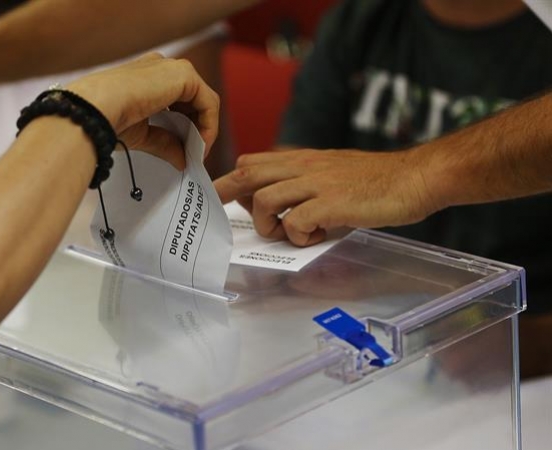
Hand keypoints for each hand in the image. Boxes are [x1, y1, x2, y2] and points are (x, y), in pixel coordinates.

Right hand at [65, 53, 219, 152]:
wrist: (95, 108)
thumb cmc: (106, 119)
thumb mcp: (141, 134)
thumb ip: (164, 142)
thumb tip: (182, 160)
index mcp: (147, 76)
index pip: (177, 100)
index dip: (185, 126)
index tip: (184, 151)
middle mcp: (162, 67)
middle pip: (193, 100)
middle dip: (197, 128)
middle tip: (194, 155)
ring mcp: (174, 68)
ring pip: (203, 100)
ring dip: (205, 129)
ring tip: (197, 154)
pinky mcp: (185, 74)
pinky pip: (209, 102)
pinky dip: (209, 125)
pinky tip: (200, 145)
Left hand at [214, 148, 441, 245]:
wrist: (417, 177)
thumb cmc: (378, 180)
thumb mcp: (333, 171)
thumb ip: (305, 182)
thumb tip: (279, 203)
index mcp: (303, 159)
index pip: (253, 161)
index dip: (232, 179)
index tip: (221, 196)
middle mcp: (305, 167)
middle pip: (248, 174)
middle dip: (226, 194)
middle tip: (217, 214)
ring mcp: (318, 184)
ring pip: (265, 200)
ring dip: (268, 224)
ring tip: (288, 235)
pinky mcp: (333, 203)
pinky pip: (294, 222)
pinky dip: (297, 236)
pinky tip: (316, 237)